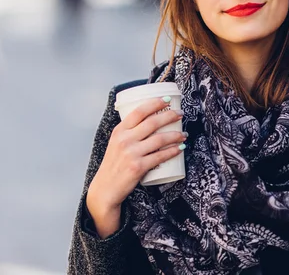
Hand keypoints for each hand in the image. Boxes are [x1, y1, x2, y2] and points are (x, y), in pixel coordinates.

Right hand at [86, 96, 185, 237]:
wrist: (105, 188)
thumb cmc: (113, 165)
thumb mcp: (116, 143)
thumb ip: (129, 133)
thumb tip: (149, 121)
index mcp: (119, 131)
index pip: (138, 112)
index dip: (154, 103)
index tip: (166, 100)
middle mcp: (124, 140)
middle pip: (152, 123)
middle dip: (170, 116)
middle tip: (180, 114)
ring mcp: (131, 153)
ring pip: (159, 139)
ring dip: (175, 135)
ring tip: (183, 134)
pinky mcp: (138, 167)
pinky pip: (160, 156)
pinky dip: (172, 151)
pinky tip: (179, 148)